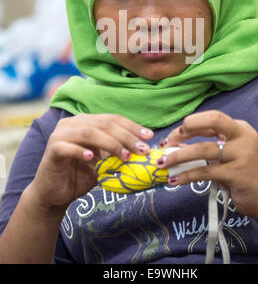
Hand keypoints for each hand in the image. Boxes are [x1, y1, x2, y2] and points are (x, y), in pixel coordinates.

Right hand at [30, 113, 152, 211]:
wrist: (53, 195)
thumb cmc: (79, 176)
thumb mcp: (102, 162)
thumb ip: (116, 152)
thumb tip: (142, 150)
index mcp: (85, 122)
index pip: (112, 119)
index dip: (132, 126)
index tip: (149, 136)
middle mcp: (72, 124)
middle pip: (104, 124)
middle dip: (126, 136)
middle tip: (142, 149)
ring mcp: (60, 135)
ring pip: (89, 132)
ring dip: (110, 144)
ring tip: (125, 156)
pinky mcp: (52, 149)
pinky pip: (68, 147)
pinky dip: (81, 151)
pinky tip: (93, 158)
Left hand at [157, 110, 257, 219]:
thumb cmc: (241, 173)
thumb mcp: (227, 153)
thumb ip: (207, 144)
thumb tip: (174, 143)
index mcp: (240, 128)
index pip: (212, 118)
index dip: (190, 124)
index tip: (173, 136)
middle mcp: (243, 137)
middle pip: (213, 121)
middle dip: (187, 128)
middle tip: (168, 143)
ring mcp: (242, 155)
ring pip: (203, 149)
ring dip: (178, 156)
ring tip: (163, 164)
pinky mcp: (237, 174)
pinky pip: (205, 172)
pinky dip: (186, 175)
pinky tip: (175, 179)